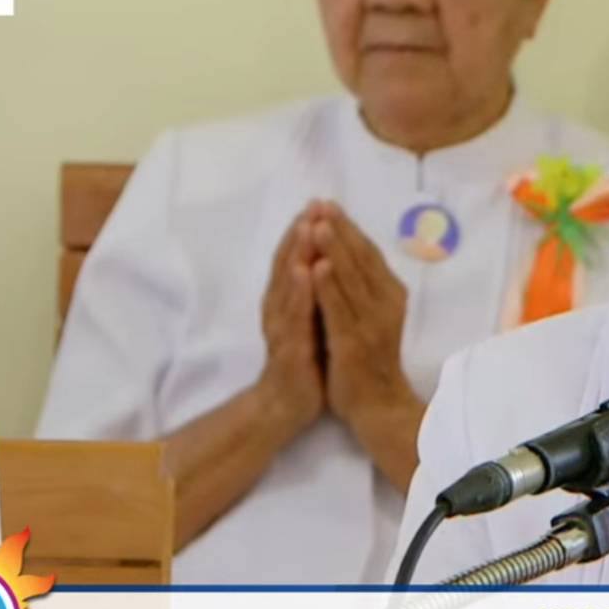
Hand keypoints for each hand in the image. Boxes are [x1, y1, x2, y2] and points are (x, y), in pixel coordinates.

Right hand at [253, 211, 324, 433]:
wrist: (286, 405)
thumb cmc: (303, 359)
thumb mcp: (311, 319)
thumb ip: (314, 291)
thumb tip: (329, 258)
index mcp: (286, 300)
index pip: (294, 258)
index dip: (304, 230)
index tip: (319, 203)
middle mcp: (280, 308)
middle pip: (288, 263)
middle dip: (301, 232)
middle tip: (314, 204)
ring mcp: (282, 327)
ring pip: (288, 284)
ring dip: (297, 253)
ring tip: (307, 226)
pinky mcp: (289, 347)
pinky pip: (295, 317)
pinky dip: (299, 292)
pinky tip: (305, 272)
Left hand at [307, 201, 423, 482]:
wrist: (378, 405)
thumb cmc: (370, 359)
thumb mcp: (373, 316)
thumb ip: (364, 286)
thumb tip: (345, 252)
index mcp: (390, 295)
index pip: (369, 253)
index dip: (348, 227)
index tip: (328, 204)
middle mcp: (385, 304)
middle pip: (361, 259)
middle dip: (339, 229)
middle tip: (321, 204)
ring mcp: (371, 323)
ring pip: (350, 280)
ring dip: (333, 250)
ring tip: (317, 225)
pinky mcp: (354, 342)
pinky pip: (339, 309)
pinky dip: (328, 286)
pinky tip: (316, 267)